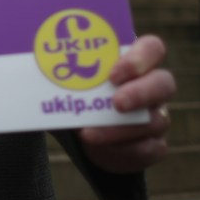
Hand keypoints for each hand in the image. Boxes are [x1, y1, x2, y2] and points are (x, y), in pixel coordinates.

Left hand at [77, 35, 174, 173]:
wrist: (84, 131)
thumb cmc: (79, 92)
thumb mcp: (73, 77)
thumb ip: (66, 66)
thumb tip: (35, 56)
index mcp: (137, 61)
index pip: (153, 48)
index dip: (139, 59)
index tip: (113, 73)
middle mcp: (153, 87)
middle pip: (165, 83)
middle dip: (140, 93)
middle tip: (116, 103)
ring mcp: (157, 116)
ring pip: (155, 121)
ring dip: (121, 129)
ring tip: (88, 134)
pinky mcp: (153, 144)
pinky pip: (150, 149)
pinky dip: (124, 151)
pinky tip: (100, 149)